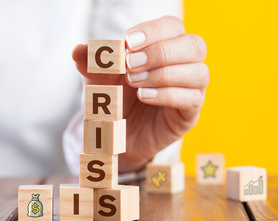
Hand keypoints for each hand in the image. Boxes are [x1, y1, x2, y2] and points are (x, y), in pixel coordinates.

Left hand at [72, 16, 207, 172]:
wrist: (117, 135)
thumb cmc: (114, 100)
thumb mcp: (99, 80)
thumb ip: (91, 63)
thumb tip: (78, 50)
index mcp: (164, 47)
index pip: (173, 27)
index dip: (153, 31)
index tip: (128, 43)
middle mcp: (183, 66)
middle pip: (194, 45)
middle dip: (160, 53)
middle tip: (130, 66)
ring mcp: (191, 90)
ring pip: (199, 72)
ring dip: (163, 74)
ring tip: (135, 84)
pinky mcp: (189, 113)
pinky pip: (192, 99)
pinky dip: (167, 95)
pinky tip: (144, 97)